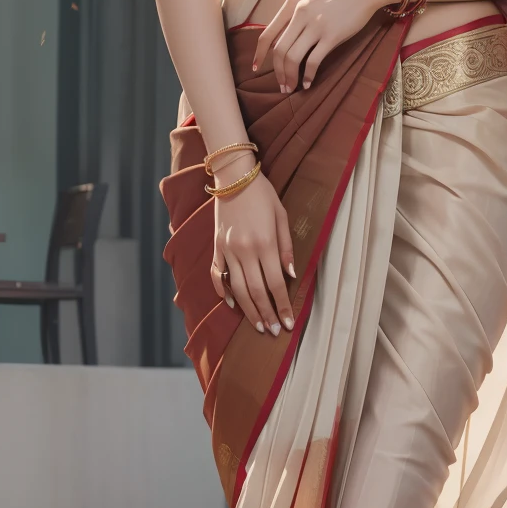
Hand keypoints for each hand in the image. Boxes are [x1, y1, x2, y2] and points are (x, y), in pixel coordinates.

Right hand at [211, 164, 296, 335]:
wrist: (234, 176)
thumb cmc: (263, 194)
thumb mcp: (282, 216)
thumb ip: (286, 247)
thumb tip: (290, 275)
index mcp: (264, 243)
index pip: (275, 284)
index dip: (282, 306)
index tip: (288, 323)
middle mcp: (244, 250)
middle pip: (256, 291)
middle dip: (266, 314)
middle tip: (274, 331)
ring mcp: (227, 249)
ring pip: (237, 288)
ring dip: (248, 310)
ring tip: (258, 325)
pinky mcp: (216, 247)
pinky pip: (217, 275)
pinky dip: (223, 291)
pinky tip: (231, 304)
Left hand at [253, 0, 398, 93]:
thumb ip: (297, 10)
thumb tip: (285, 34)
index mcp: (292, 2)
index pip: (268, 34)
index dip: (260, 54)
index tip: (256, 68)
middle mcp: (300, 13)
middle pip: (279, 50)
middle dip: (277, 72)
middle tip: (281, 85)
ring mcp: (316, 25)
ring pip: (293, 58)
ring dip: (289, 77)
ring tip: (292, 88)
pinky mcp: (332, 35)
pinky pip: (313, 61)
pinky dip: (308, 75)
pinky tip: (308, 83)